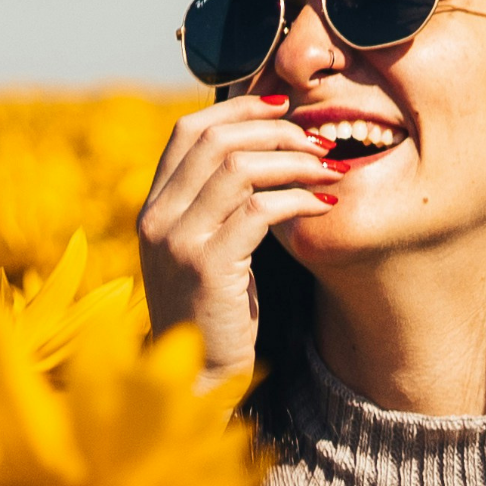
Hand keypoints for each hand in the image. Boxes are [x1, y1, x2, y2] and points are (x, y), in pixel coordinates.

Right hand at [136, 93, 337, 390]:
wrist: (197, 377)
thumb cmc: (217, 311)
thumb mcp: (209, 247)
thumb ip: (221, 204)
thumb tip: (266, 151)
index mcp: (154, 206)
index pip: (188, 130)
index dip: (240, 108)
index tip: (287, 108)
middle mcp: (157, 217)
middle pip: (217, 140)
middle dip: (278, 131)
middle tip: (321, 140)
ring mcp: (177, 241)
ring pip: (239, 168)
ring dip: (295, 161)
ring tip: (331, 168)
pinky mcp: (207, 267)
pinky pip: (259, 210)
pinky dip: (298, 199)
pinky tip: (325, 205)